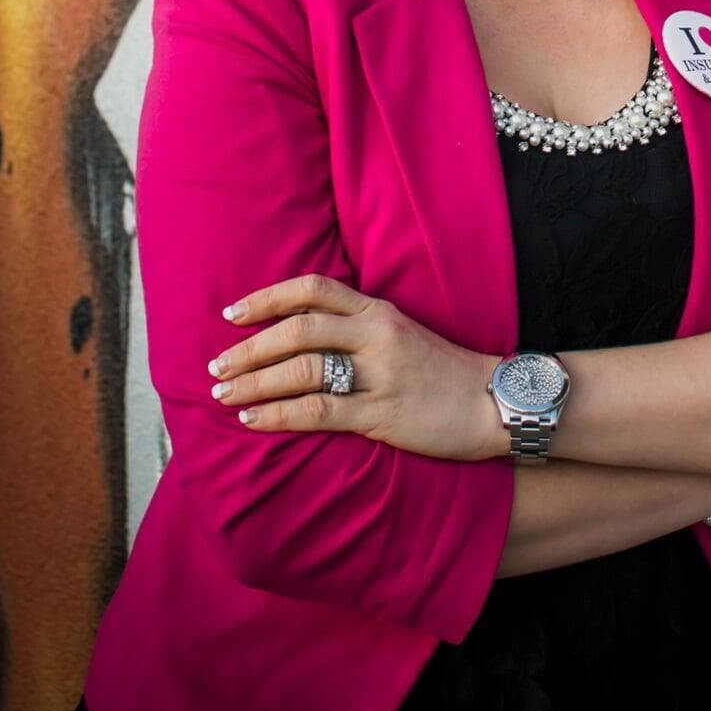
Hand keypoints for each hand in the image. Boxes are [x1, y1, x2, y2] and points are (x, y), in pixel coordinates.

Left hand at [206, 274, 500, 460]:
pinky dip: (278, 415)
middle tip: (215, 366)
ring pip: (302, 370)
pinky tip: (253, 421)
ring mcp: (380, 373)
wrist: (494, 403)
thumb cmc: (444, 372)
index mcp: (378, 310)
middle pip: (298, 330)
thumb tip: (301, 337)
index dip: (267, 298)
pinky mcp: (382, 413)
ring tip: (223, 395)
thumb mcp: (403, 334)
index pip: (314, 289)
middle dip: (249, 348)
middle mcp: (376, 334)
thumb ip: (358, 330)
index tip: (232, 313)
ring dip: (254, 382)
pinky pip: (319, 410)